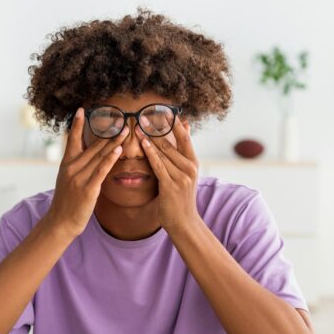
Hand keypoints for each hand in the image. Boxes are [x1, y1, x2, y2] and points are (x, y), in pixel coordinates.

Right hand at [45, 108, 127, 237]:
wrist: (60, 222)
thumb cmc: (67, 202)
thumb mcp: (67, 180)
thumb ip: (76, 166)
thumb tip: (86, 155)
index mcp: (66, 164)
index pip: (72, 139)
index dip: (76, 124)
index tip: (82, 109)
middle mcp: (71, 168)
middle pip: (91, 145)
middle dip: (106, 132)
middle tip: (118, 118)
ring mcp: (79, 177)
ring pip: (98, 155)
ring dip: (113, 142)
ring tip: (124, 130)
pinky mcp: (88, 188)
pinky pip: (101, 170)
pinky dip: (110, 159)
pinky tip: (118, 150)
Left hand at [136, 117, 200, 232]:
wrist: (184, 222)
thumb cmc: (181, 198)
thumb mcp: (186, 174)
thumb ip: (183, 152)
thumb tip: (186, 127)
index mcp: (194, 163)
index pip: (185, 137)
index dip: (175, 123)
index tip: (164, 110)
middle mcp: (190, 168)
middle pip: (172, 142)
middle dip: (158, 128)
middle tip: (145, 114)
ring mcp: (181, 177)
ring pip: (164, 153)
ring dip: (150, 138)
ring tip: (139, 126)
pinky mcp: (171, 185)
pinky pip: (158, 165)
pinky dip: (150, 153)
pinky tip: (143, 143)